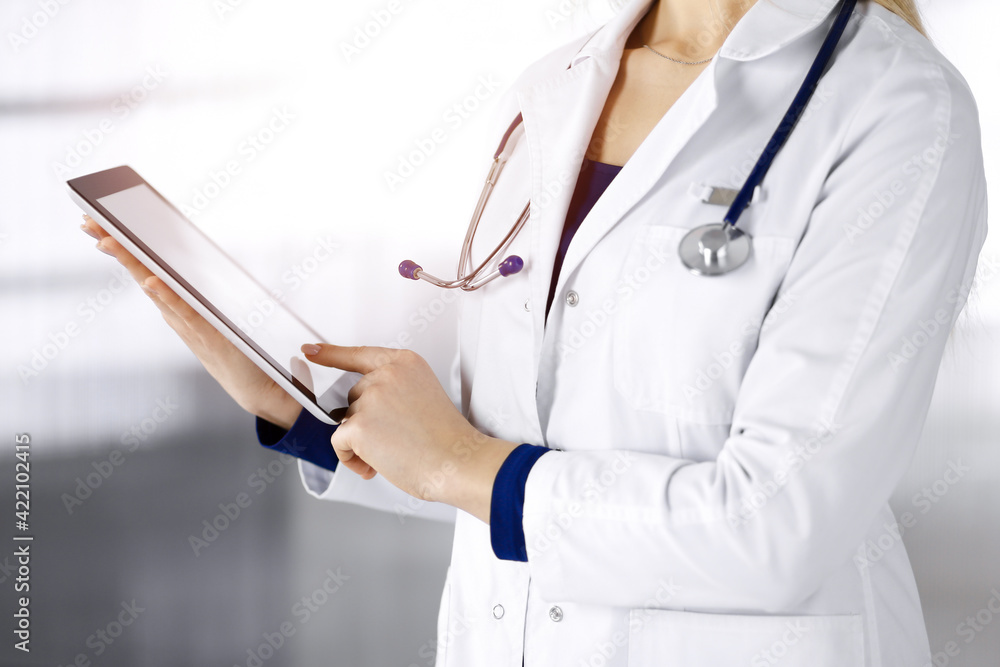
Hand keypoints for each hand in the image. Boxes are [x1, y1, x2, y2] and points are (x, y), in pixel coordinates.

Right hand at [80, 215, 301, 428]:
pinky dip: (167, 296)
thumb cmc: (231, 347)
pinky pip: (183, 311)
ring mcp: (186, 323)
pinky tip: (150, 281)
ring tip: (110, 241)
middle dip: (115, 247)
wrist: (250, 383)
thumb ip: (195, 291)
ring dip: (133, 264)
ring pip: (155, 288)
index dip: (122, 244)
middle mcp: (174, 311)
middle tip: (88, 223)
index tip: (97, 221)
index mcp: (175, 302)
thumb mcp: (209, 313)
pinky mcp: (205, 333)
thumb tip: (185, 262)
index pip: (144, 267)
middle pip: (140, 272)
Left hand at [302, 344, 517, 521]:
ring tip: (393, 453)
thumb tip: (363, 409)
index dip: (332, 354)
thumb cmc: (447, 439)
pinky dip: (352, 459)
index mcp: (405, 363)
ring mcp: (371, 398)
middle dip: (367, 421)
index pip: (360, 355)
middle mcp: (386, 375)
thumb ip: (395, 392)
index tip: (312, 350)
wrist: (458, 462)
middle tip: (396, 439)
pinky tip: (376, 465)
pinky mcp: (359, 425)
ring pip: (347, 422)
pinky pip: (339, 443)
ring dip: (362, 443)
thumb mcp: (423, 396)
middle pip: (353, 397)